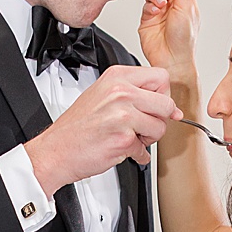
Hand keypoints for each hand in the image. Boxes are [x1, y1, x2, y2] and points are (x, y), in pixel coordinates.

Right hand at [27, 65, 177, 188]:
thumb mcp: (104, 95)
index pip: (161, 77)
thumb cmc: (78, 126)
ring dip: (148, 138)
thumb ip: (138, 95)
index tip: (154, 106)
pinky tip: (120, 148)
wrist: (56, 149)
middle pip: (167, 103)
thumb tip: (174, 109)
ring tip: (127, 136)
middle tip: (141, 125)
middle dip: (159, 119)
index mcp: (116, 77)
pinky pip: (146, 149)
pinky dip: (136, 154)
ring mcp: (122, 114)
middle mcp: (120, 92)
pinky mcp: (124, 138)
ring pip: (160, 127)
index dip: (163, 95)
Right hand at [136, 0, 197, 82]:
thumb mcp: (185, 6)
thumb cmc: (184, 40)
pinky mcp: (148, 19)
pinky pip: (145, 5)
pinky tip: (155, 12)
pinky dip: (149, 6)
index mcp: (185, 1)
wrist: (172, 59)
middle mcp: (172, 6)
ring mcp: (159, 12)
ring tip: (160, 5)